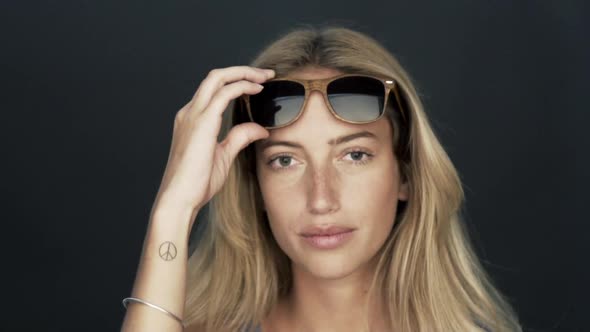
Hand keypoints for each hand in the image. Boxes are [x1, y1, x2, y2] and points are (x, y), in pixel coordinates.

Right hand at [153, 65, 273, 225]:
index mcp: (192, 120)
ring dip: (245, 74)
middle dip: (243, 71)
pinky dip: (242, 86)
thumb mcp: (223, 156)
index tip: (259, 84)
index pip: (214, 90)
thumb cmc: (196, 183)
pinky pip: (224, 93)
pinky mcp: (202, 122)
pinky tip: (257, 89)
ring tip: (265, 76)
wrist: (180, 198)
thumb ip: (239, 138)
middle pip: (215, 77)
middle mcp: (190, 112)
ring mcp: (193, 115)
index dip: (237, 82)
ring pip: (218, 78)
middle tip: (267, 74)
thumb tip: (259, 128)